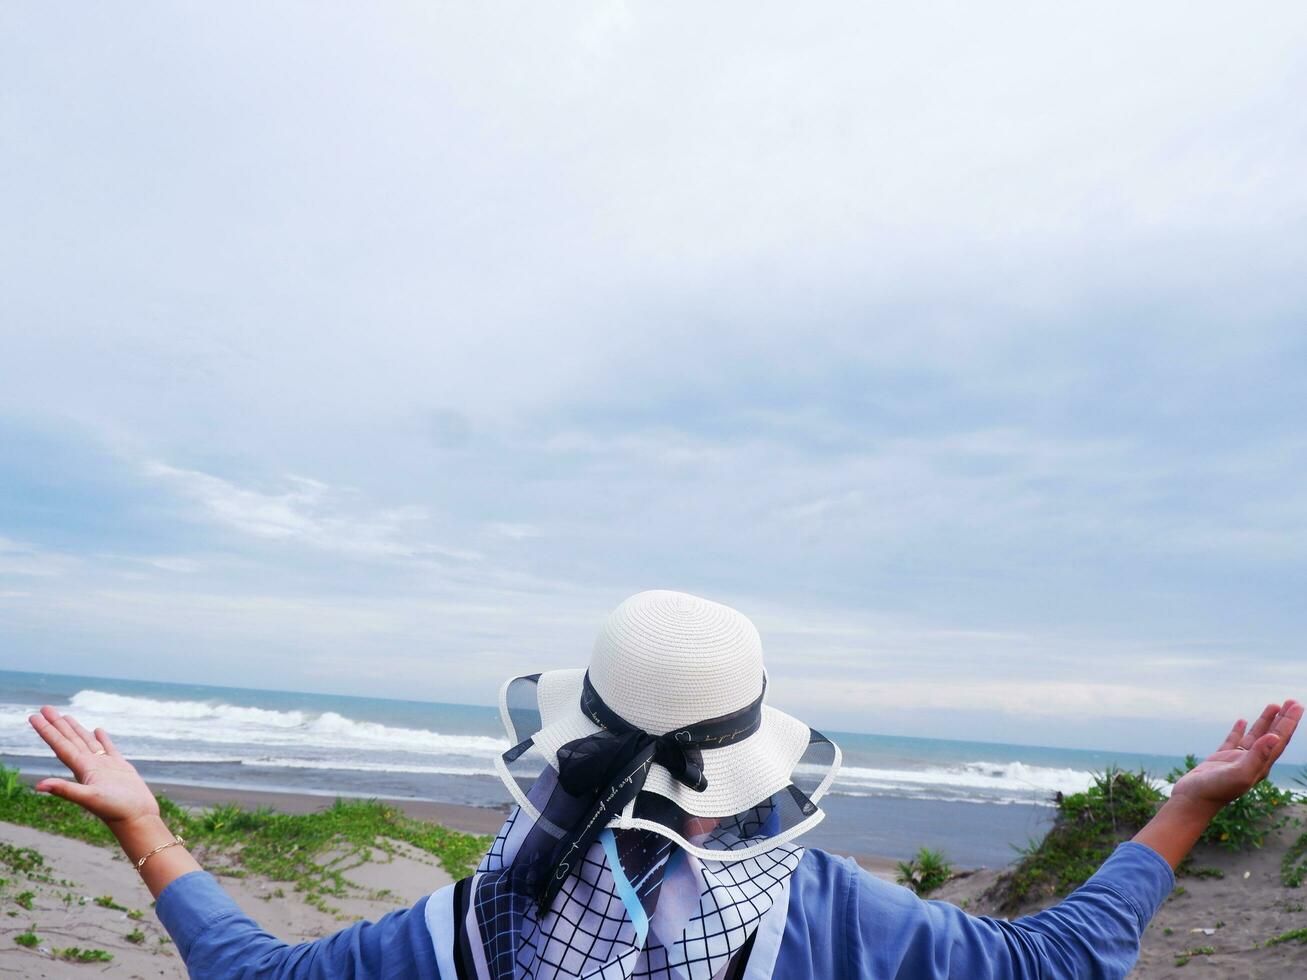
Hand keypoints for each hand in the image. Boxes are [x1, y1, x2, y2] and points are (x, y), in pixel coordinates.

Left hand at [28, 705, 159, 828]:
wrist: (137, 818)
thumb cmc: (115, 810)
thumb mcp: (89, 798)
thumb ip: (65, 790)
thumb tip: (38, 786)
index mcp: (82, 769)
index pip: (61, 745)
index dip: (47, 731)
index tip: (34, 716)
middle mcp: (90, 766)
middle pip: (70, 740)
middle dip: (57, 724)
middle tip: (45, 708)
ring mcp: (105, 766)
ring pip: (87, 742)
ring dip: (76, 729)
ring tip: (66, 716)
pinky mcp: (120, 768)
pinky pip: (108, 748)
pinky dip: (102, 738)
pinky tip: (98, 730)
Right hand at [1169, 699, 1301, 817]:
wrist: (1192, 801)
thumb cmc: (1215, 791)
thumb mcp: (1239, 774)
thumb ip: (1257, 756)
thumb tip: (1275, 737)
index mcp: (1260, 766)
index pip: (1279, 740)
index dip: (1289, 723)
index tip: (1297, 705)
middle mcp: (1252, 762)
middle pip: (1272, 737)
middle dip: (1283, 720)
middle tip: (1292, 702)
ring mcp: (1236, 760)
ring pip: (1255, 736)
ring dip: (1265, 721)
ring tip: (1273, 706)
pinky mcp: (1220, 760)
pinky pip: (1233, 740)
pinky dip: (1239, 730)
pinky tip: (1242, 720)